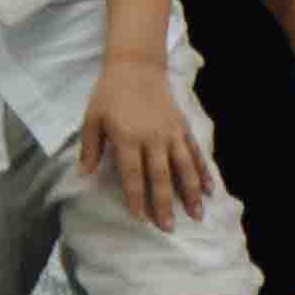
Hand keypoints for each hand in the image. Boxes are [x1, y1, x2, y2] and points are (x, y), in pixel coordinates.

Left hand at [81, 48, 211, 226]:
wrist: (135, 66)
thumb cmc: (109, 93)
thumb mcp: (92, 118)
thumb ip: (90, 147)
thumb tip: (83, 174)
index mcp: (127, 137)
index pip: (132, 174)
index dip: (136, 197)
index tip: (141, 218)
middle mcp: (152, 138)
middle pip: (160, 176)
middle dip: (164, 203)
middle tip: (168, 228)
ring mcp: (170, 133)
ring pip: (184, 167)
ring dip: (191, 192)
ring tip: (196, 215)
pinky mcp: (182, 127)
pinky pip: (195, 153)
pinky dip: (203, 172)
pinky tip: (211, 190)